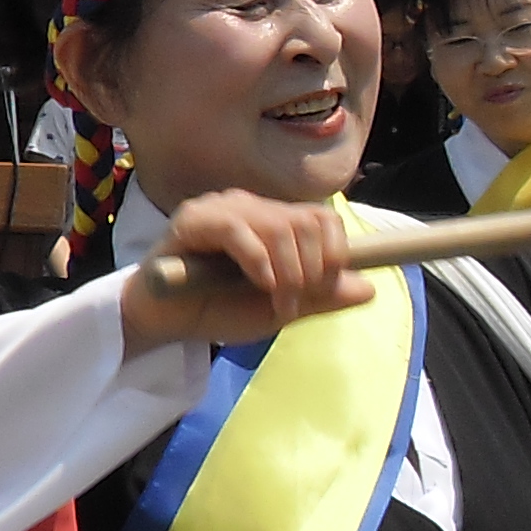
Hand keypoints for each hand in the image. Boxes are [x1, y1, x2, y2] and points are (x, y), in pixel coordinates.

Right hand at [121, 191, 371, 354]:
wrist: (162, 323)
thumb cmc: (215, 310)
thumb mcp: (278, 310)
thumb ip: (318, 298)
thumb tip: (369, 287)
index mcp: (272, 221)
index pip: (322, 218)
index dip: (335, 252)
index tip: (322, 289)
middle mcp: (251, 207)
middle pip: (307, 222)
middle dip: (312, 270)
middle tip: (294, 305)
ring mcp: (222, 208)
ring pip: (279, 226)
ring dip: (288, 272)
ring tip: (276, 305)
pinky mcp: (192, 219)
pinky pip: (238, 230)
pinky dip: (258, 261)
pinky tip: (259, 285)